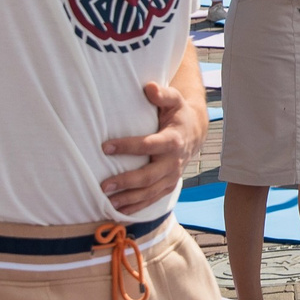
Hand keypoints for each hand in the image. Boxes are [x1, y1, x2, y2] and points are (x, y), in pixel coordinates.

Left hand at [100, 79, 204, 213]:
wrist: (194, 132)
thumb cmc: (177, 113)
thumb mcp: (174, 100)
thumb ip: (162, 94)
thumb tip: (149, 87)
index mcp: (173, 140)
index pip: (148, 145)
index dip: (127, 146)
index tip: (105, 147)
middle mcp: (173, 162)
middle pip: (149, 176)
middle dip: (126, 182)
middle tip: (104, 185)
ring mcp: (172, 177)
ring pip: (150, 192)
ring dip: (129, 199)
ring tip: (108, 202)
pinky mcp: (168, 185)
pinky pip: (152, 199)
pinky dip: (137, 207)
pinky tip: (119, 212)